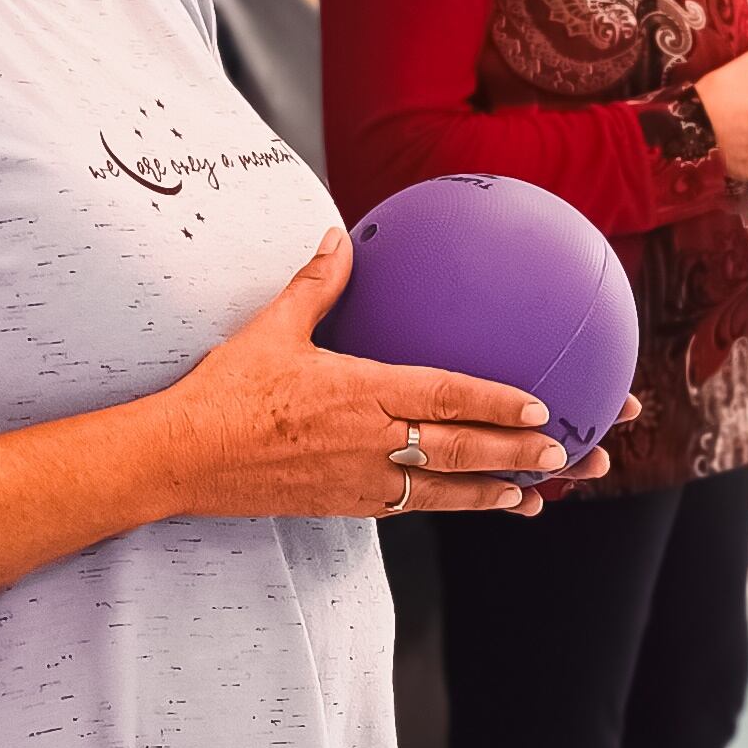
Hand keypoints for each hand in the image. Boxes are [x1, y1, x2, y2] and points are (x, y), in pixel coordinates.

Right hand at [158, 229, 611, 519]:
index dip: (496, 402)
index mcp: (359, 391)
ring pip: (442, 490)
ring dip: (494, 491)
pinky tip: (478, 507)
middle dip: (517, 452)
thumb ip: (317, 284)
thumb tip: (339, 238)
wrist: (182, 457)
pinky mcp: (345, 505)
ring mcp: (358, 480)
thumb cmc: (225, 391)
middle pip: (458, 450)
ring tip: (538, 493)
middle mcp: (368, 440)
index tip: (540, 406)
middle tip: (565, 452)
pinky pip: (411, 508)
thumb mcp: (273, 329)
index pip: (444, 395)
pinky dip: (452, 507)